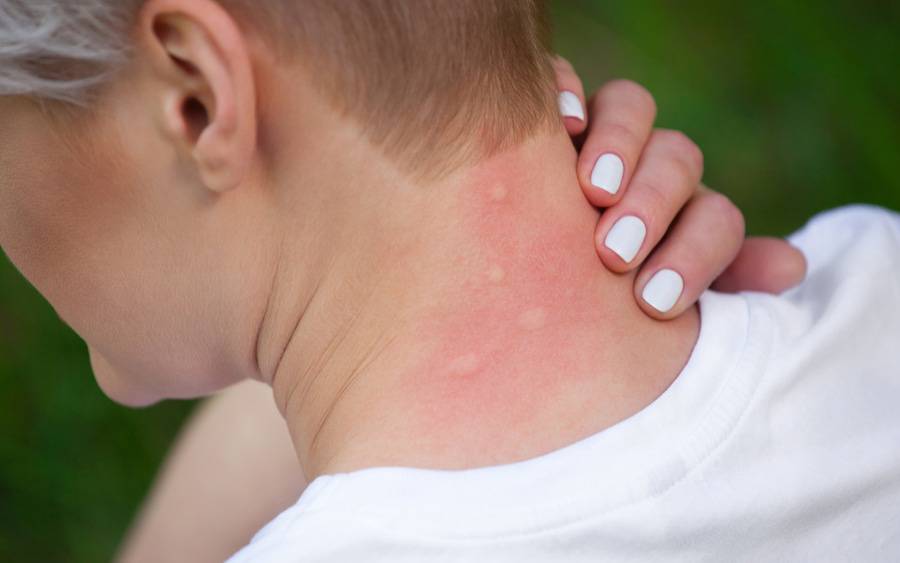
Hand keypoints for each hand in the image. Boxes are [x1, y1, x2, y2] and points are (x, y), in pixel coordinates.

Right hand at [553, 57, 806, 318]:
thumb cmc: (598, 300)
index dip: (697, 254)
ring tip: (593, 191)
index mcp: (683, 218)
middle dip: (654, 204)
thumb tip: (790, 267)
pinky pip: (563, 79)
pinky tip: (562, 124)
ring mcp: (598, 134)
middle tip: (616, 253)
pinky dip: (566, 90)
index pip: (714, 219)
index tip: (656, 301)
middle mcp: (648, 167)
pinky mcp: (548, 116)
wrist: (523, 288)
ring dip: (620, 144)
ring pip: (630, 107)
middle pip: (676, 158)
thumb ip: (719, 288)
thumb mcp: (655, 306)